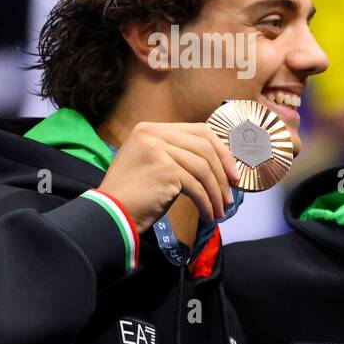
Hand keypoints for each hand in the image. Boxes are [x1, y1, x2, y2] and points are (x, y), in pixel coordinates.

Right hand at [97, 122, 237, 231]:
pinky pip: (196, 187)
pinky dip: (206, 203)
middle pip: (205, 148)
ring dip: (216, 193)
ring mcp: (158, 150)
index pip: (200, 131)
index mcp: (150, 129)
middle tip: (231, 194)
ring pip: (203, 169)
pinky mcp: (165, 170)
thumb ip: (178, 154)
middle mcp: (153, 134)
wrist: (111, 213)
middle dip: (223, 173)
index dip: (222, 151)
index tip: (232, 172)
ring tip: (220, 210)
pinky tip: (208, 215)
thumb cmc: (135, 194)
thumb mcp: (154, 163)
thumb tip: (220, 161)